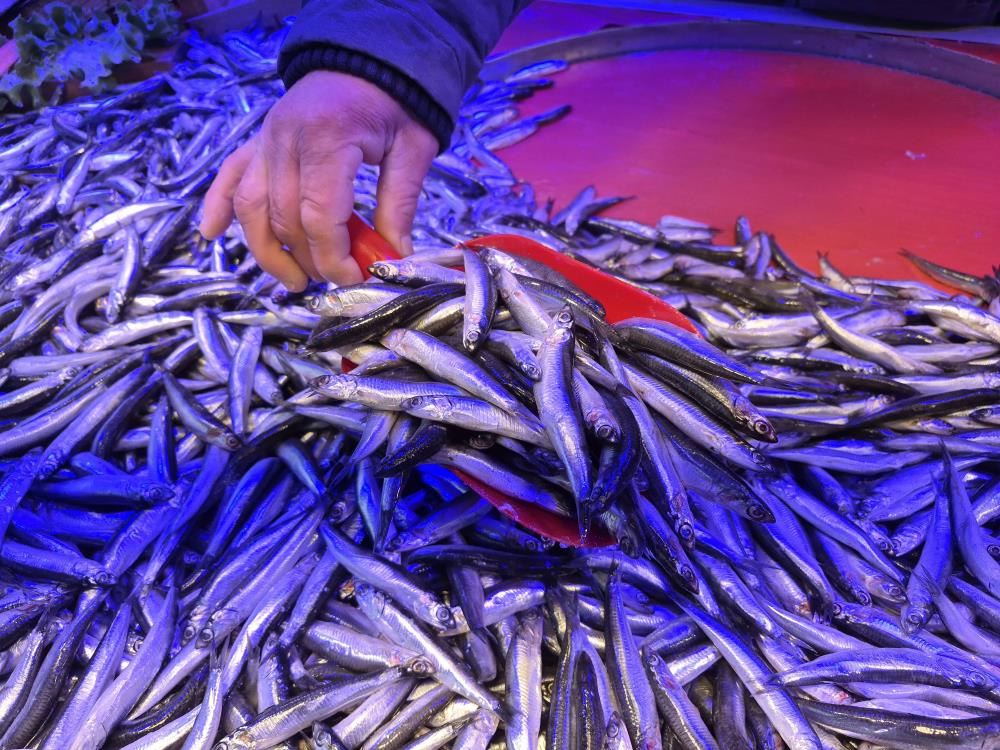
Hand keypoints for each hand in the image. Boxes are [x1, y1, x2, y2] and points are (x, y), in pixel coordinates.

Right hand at [200, 70, 437, 289]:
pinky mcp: (257, 140)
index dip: (334, 258)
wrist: (367, 57)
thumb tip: (395, 257)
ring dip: (267, 251)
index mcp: (326, 140)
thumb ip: (400, 203)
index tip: (354, 279)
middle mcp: (285, 140)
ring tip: (293, 281)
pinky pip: (229, 177)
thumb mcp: (412, 148)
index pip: (319, 218)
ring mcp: (265, 140)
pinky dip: (217, 206)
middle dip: (309, 260)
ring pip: (251, 207)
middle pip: (285, 219)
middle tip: (335, 280)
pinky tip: (210, 233)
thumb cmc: (394, 102)